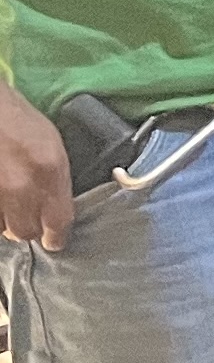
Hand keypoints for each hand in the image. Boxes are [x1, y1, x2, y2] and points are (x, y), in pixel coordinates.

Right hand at [0, 92, 71, 251]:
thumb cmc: (20, 121)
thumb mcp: (53, 146)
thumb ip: (56, 180)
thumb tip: (55, 209)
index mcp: (50, 171)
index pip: (59, 221)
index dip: (57, 237)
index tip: (55, 241)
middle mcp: (21, 186)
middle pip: (26, 231)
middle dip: (29, 228)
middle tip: (28, 218)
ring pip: (2, 229)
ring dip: (6, 223)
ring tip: (9, 206)